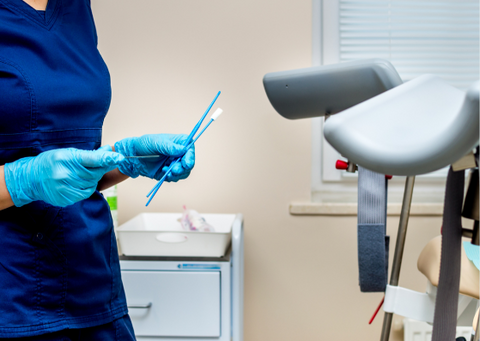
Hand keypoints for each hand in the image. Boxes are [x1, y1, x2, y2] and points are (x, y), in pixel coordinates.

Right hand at [4, 146, 123, 206]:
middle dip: (99, 169)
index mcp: (66, 159)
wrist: (30, 179)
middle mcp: (65, 174)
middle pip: (94, 173)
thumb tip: (109, 150)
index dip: (107, 158)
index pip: (91, 159)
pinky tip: (78, 183)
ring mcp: (64, 188)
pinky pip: (84, 193)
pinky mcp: (65, 199)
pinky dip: (86, 188)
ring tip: (80, 174)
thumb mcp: (67, 153)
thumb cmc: (51, 162)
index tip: (119, 157)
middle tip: (96, 165)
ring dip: (92, 179)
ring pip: (91, 184)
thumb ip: (88, 154)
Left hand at [114, 134, 194, 181]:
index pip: (190, 149)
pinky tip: (164, 173)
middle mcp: (179, 153)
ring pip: (184, 172)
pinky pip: (176, 177)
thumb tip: (183, 149)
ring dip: (177, 174)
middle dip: (182, 168)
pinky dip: (172, 177)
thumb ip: (169, 147)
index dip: (191, 157)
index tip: (186, 164)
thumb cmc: (144, 145)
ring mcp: (175, 163)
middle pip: (189, 162)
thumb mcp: (156, 143)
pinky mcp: (170, 172)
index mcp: (179, 142)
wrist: (134, 156)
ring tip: (167, 171)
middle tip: (173, 170)